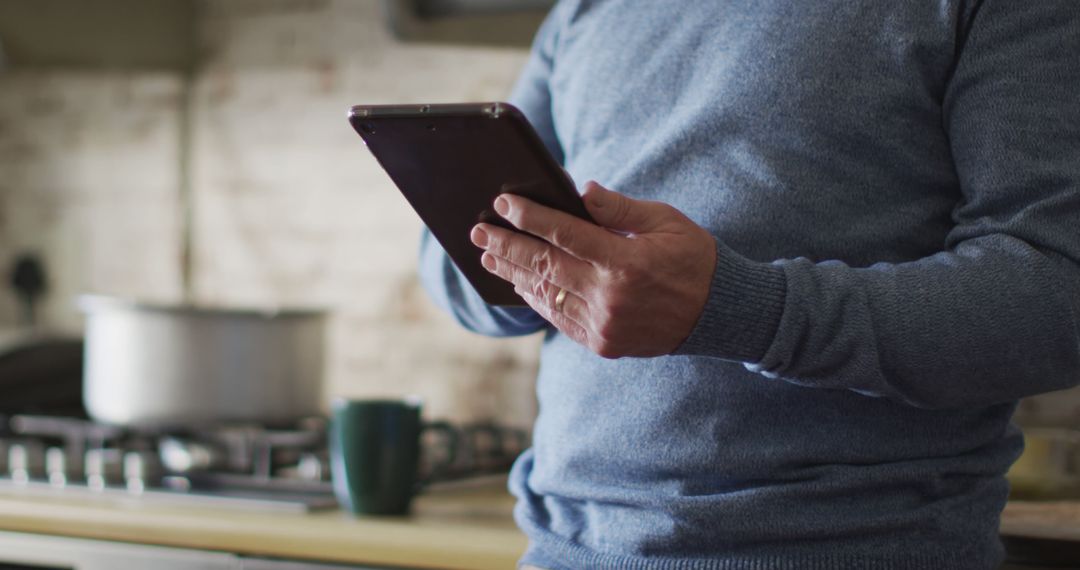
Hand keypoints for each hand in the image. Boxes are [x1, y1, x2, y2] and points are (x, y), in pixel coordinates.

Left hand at [470, 181, 716, 357]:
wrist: (719, 314)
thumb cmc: (693, 258)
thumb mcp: (665, 222)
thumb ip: (619, 209)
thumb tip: (579, 192)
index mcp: (625, 262)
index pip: (564, 234)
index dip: (529, 217)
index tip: (503, 203)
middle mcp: (610, 297)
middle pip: (544, 265)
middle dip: (506, 246)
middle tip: (478, 231)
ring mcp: (604, 325)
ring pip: (546, 295)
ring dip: (514, 274)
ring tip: (489, 257)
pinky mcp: (603, 343)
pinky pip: (559, 319)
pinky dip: (537, 299)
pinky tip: (522, 283)